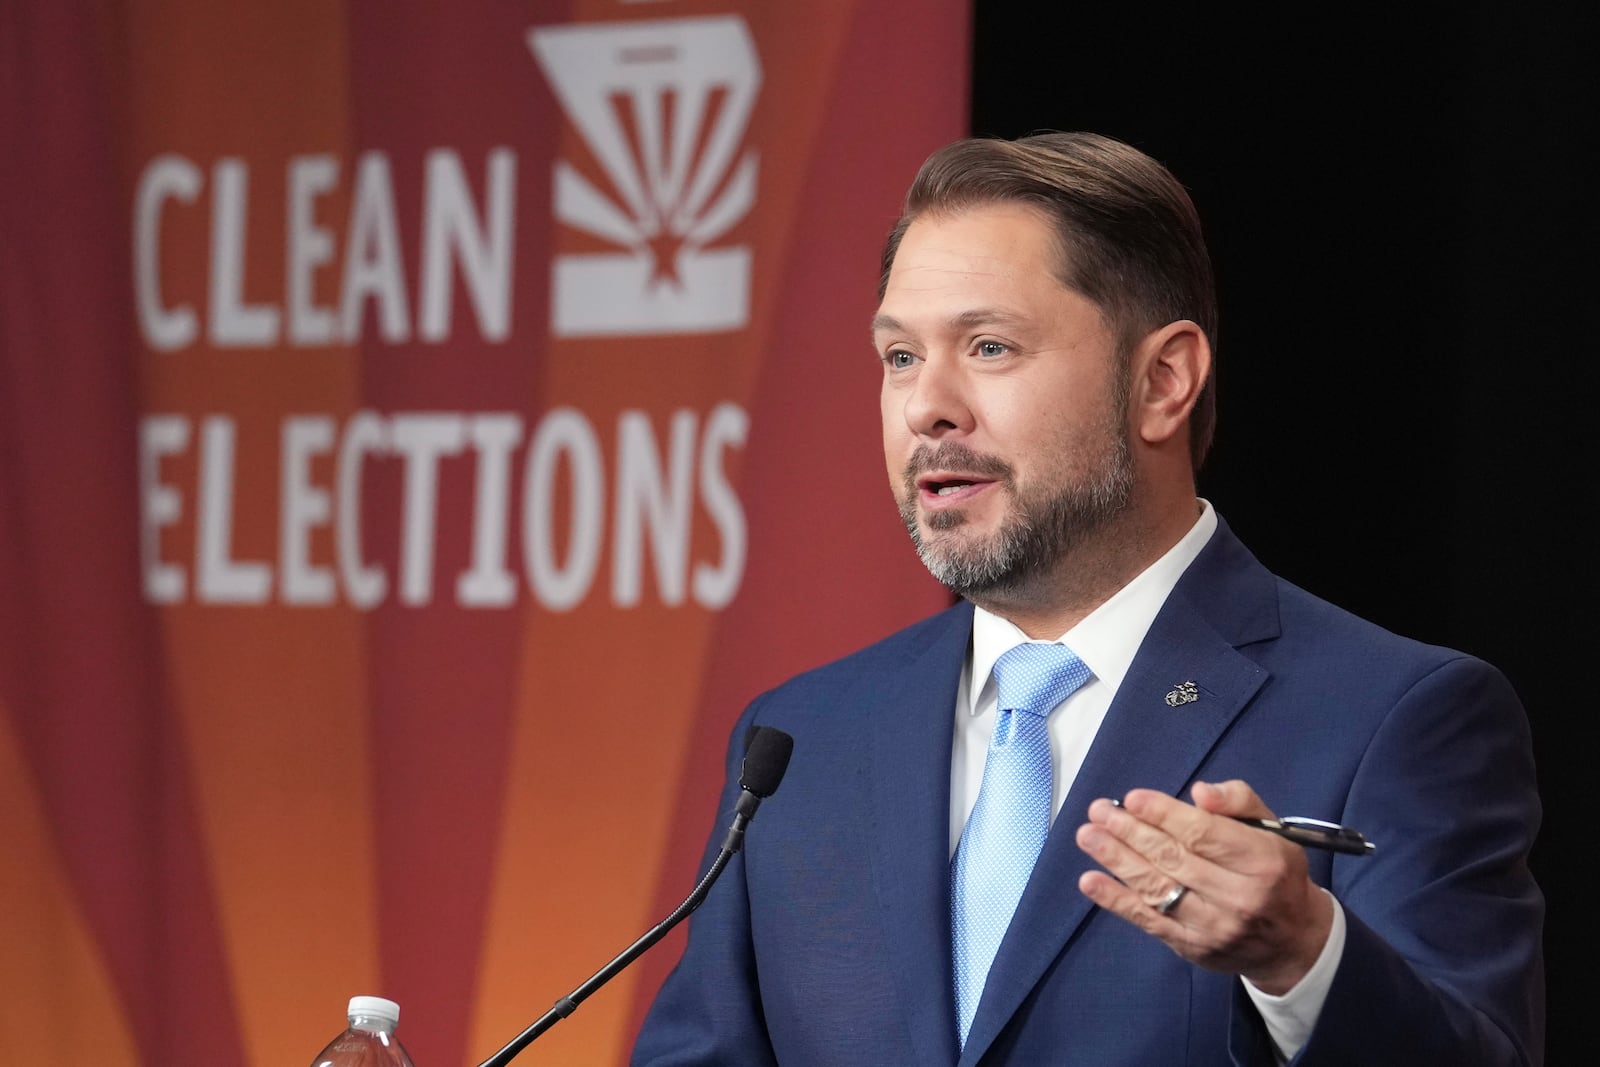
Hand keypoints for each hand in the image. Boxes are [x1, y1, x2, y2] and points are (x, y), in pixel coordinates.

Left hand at [1074, 780, 1332, 994]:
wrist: (1292, 941)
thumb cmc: (1274, 871)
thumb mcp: (1271, 829)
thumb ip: (1238, 801)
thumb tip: (1200, 792)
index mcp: (1263, 861)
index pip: (1204, 834)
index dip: (1164, 814)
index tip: (1132, 798)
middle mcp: (1240, 896)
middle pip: (1174, 859)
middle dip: (1130, 832)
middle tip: (1098, 811)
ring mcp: (1214, 927)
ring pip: (1157, 889)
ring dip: (1116, 860)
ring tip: (1088, 836)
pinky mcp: (1193, 947)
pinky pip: (1149, 921)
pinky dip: (1116, 901)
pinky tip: (1090, 881)